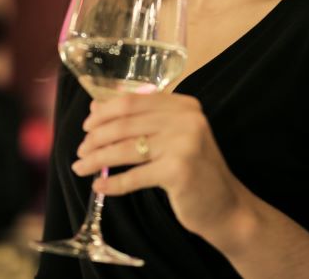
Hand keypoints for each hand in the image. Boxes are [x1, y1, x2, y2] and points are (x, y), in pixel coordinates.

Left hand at [72, 93, 250, 243]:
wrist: (227, 207)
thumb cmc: (196, 171)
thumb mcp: (172, 138)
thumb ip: (140, 120)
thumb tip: (96, 107)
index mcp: (184, 105)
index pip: (133, 101)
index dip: (104, 112)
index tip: (87, 125)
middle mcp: (187, 119)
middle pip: (126, 124)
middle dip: (96, 138)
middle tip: (81, 151)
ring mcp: (184, 143)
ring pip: (126, 149)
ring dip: (97, 159)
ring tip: (81, 167)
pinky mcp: (178, 170)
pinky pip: (134, 176)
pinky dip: (113, 184)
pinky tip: (99, 187)